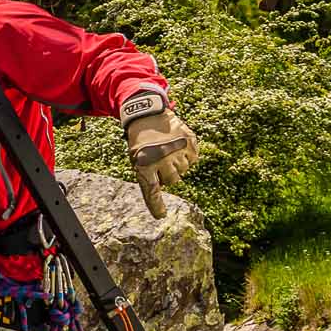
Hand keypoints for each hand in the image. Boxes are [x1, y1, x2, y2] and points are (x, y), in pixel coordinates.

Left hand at [121, 95, 199, 218]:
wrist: (147, 114)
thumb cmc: (140, 141)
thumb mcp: (137, 158)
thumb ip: (149, 176)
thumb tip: (164, 189)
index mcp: (144, 164)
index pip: (152, 191)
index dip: (156, 205)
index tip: (160, 216)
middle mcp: (161, 158)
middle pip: (173, 181)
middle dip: (168, 174)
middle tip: (161, 160)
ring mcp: (176, 150)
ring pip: (183, 170)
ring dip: (177, 163)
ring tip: (167, 149)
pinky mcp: (189, 141)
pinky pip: (193, 159)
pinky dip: (187, 154)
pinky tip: (177, 145)